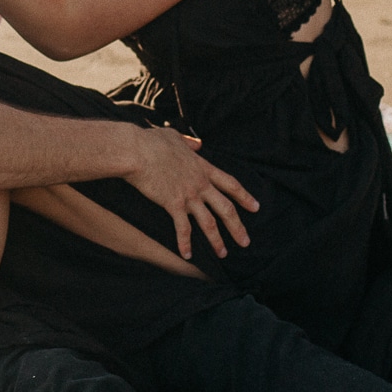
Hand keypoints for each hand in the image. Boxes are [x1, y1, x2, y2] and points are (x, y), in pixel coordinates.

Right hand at [121, 126, 257, 259]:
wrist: (136, 151)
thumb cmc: (151, 142)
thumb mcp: (175, 136)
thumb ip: (189, 142)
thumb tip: (197, 143)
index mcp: (203, 167)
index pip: (230, 184)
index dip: (245, 197)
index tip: (255, 207)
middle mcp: (200, 184)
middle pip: (226, 208)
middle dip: (238, 227)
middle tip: (246, 242)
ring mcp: (188, 195)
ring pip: (209, 223)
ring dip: (217, 241)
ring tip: (223, 254)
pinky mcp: (173, 204)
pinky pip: (183, 229)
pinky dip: (185, 243)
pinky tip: (187, 255)